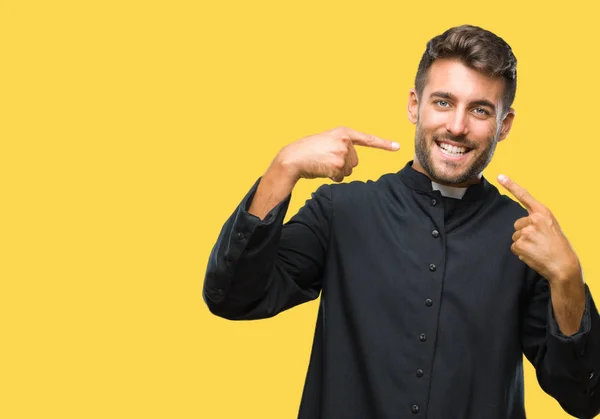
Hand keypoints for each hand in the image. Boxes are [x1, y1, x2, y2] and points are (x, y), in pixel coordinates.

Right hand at [274, 126, 399, 182]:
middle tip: (325, 160)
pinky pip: (341, 177)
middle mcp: (345, 140)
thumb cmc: (307, 151)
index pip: (367, 139)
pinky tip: (321, 169)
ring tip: (322, 163)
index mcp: (343, 132)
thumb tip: (350, 165)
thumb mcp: (327, 141)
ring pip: (348, 170)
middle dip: (342, 165)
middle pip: (355, 161)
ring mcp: (342, 152)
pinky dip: (331, 177)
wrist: (292, 158)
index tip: (397, 147)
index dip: (384, 144)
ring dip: (336, 171)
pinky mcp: (338, 164)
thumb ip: (342, 146)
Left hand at [497, 174, 581, 283]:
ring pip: (515, 236)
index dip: (511, 185)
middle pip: (517, 224)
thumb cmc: (558, 246)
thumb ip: (537, 221)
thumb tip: (523, 225)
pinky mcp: (520, 244)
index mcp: (543, 213)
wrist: (563, 265)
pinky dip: (521, 252)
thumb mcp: (551, 227)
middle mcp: (533, 220)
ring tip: (538, 248)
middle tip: (539, 241)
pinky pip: (513, 247)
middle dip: (524, 232)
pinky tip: (533, 254)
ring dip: (523, 243)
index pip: (525, 196)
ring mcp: (526, 232)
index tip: (500, 176)